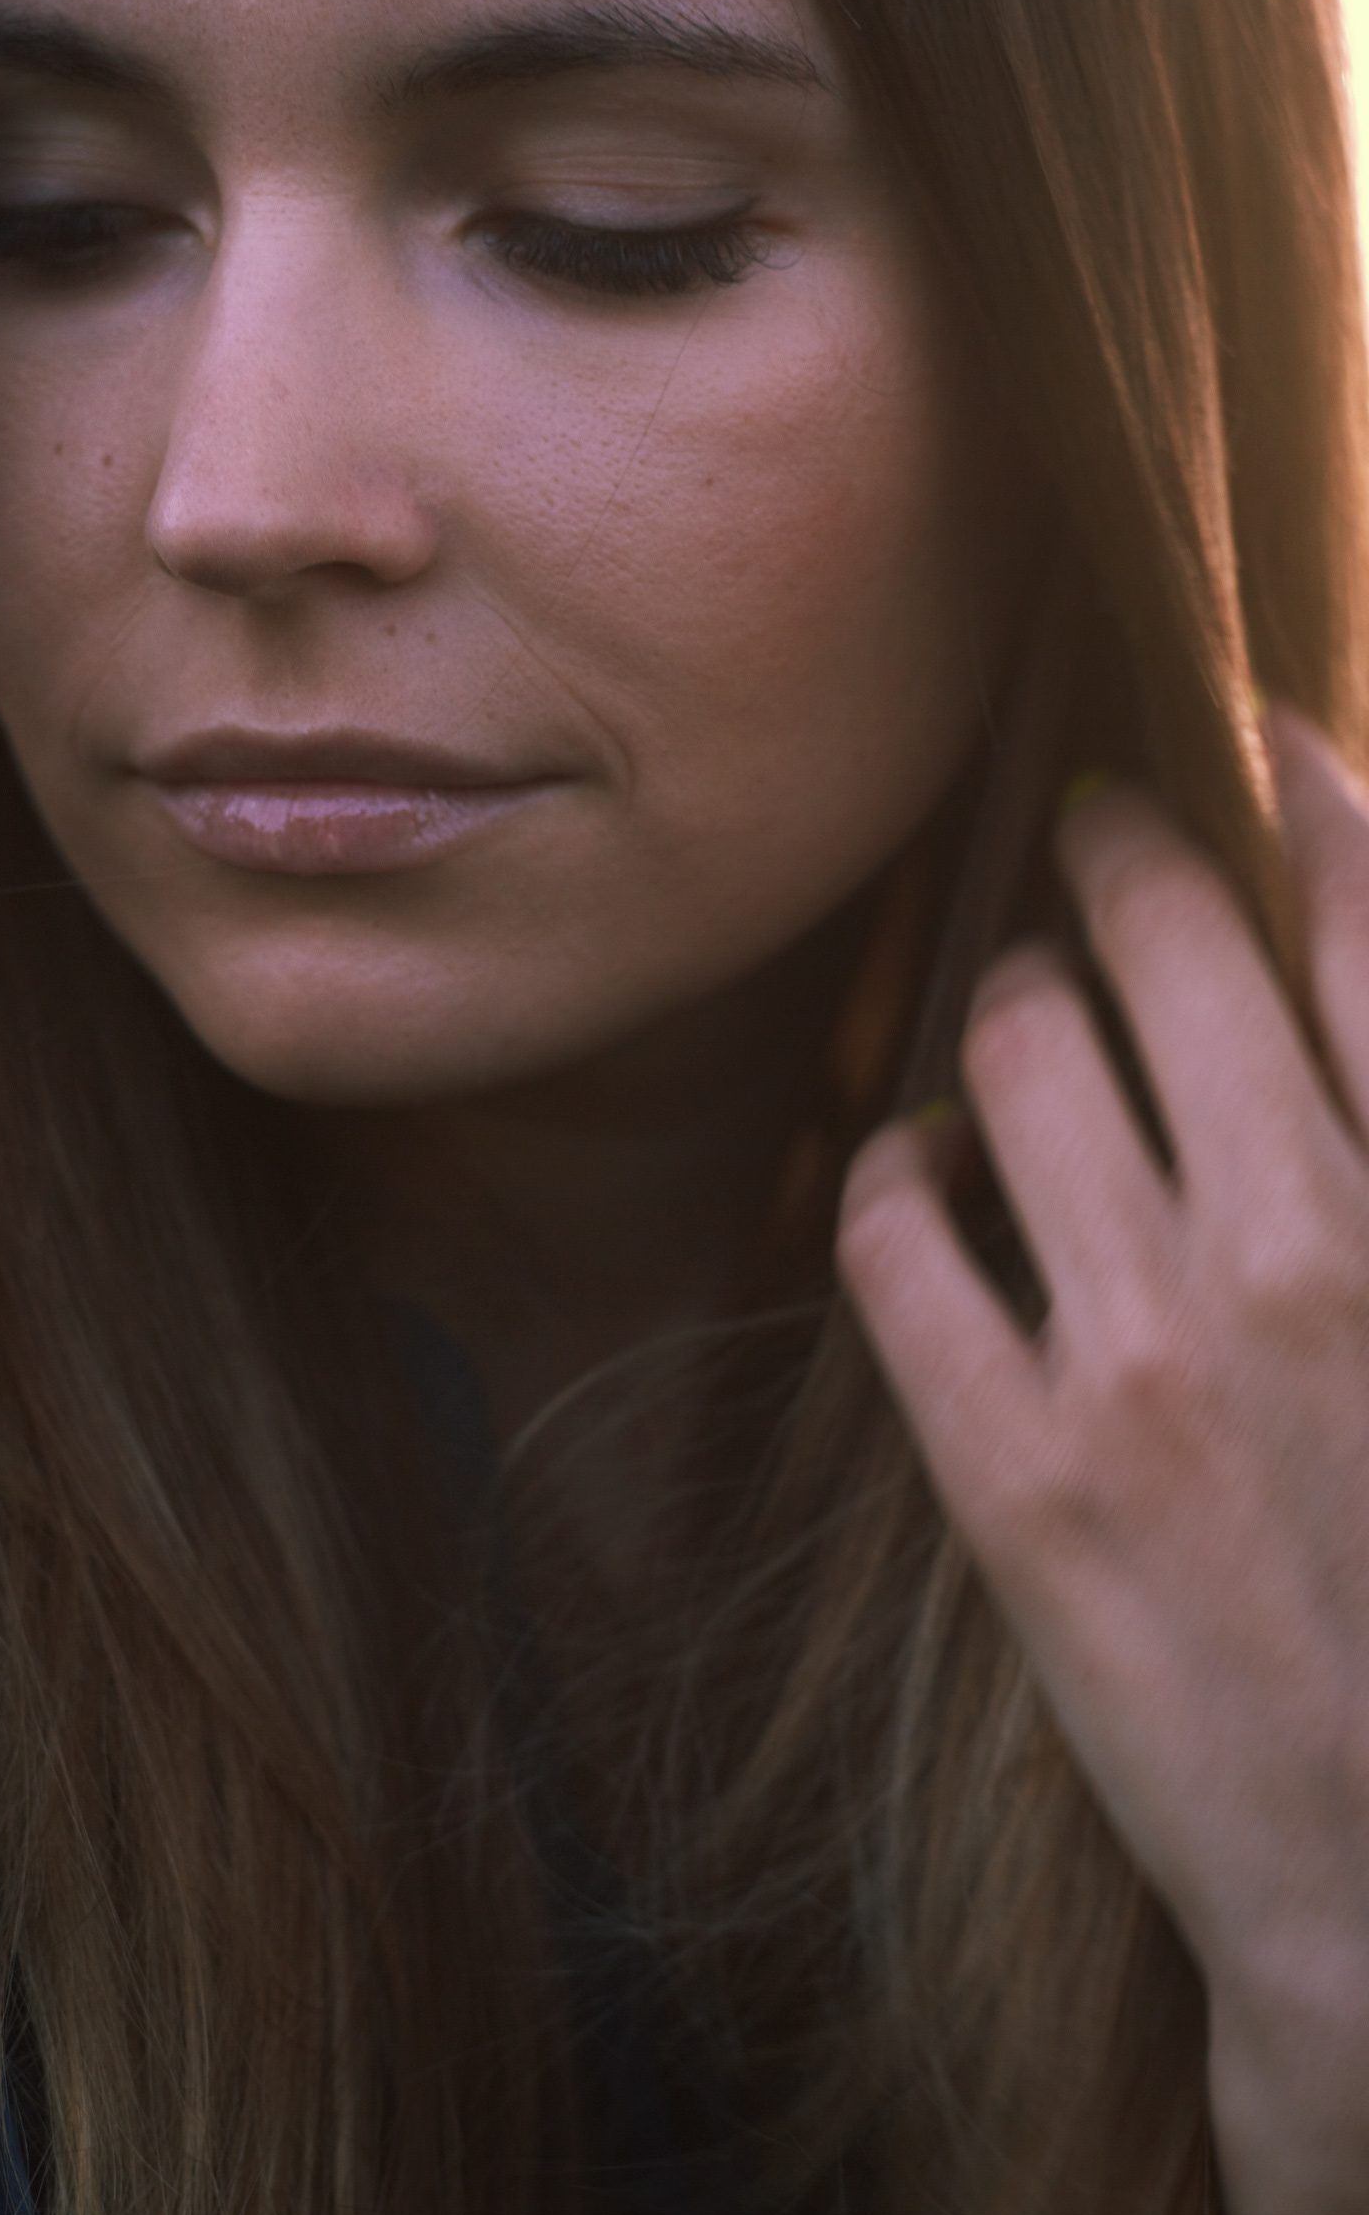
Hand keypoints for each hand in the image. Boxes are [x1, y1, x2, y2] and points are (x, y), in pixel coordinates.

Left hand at [836, 708, 1368, 2214]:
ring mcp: (1145, 1361)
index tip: (1249, 743)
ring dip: (997, 1000)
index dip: (1298, 792)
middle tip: (1091, 840)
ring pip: (1004, 1049)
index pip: (1365, 916)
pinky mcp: (1011, 1470)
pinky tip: (924, 1169)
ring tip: (1010, 1009)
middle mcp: (1305, 1253)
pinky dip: (895, 1164)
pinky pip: (892, 1225)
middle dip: (1112, 854)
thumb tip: (1330, 987)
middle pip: (1153, 938)